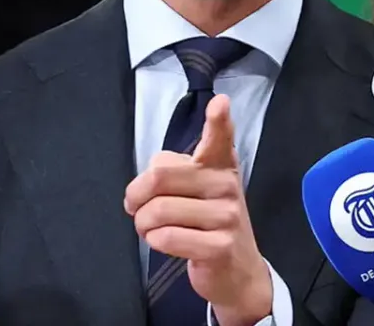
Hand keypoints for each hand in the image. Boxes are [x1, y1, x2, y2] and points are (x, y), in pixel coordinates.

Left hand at [125, 94, 272, 325]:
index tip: (220, 102)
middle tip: (135, 207)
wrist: (238, 271)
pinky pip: (166, 237)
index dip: (218, 119)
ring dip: (142, 224)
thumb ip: (174, 170)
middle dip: (136, 196)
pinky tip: (163, 242)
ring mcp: (226, 217)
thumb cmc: (207, 222)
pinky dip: (154, 242)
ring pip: (158, 211)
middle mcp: (226, 186)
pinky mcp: (219, 247)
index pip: (220, 138)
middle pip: (159, 177)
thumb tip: (151, 174)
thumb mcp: (197, 189)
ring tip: (150, 228)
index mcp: (220, 165)